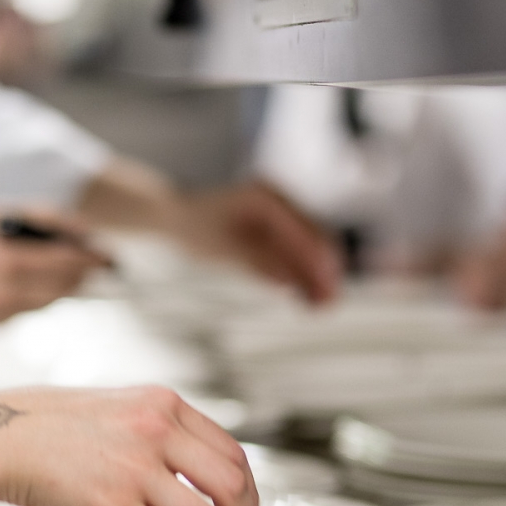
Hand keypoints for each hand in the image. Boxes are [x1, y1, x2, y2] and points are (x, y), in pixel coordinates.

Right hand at [0, 206, 109, 323]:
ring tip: (78, 273)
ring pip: (55, 296)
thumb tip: (83, 231)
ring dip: (71, 285)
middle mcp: (5, 279)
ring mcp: (2, 303)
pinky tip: (46, 284)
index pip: (66, 253)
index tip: (106, 251)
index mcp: (7, 247)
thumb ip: (40, 219)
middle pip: (66, 278)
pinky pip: (36, 307)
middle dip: (87, 270)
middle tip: (102, 263)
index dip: (91, 252)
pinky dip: (46, 294)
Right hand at [0, 386, 260, 505]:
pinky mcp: (112, 505)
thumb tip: (197, 472)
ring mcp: (136, 468)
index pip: (233, 452)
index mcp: (163, 406)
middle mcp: (156, 431)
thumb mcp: (120, 408)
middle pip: (233, 485)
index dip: (246, 492)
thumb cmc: (48, 427)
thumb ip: (161, 432)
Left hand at [171, 181, 341, 303]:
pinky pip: (297, 249)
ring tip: (321, 306)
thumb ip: (260, 262)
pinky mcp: (276, 226)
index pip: (305, 234)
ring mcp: (280, 211)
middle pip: (315, 238)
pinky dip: (303, 271)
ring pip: (310, 246)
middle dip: (323, 272)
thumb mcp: (225, 249)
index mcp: (267, 199)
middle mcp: (279, 200)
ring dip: (316, 275)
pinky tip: (306, 294)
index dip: (318, 265)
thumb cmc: (195, 228)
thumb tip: (291, 282)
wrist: (176, 216)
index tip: (326, 292)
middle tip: (328, 305)